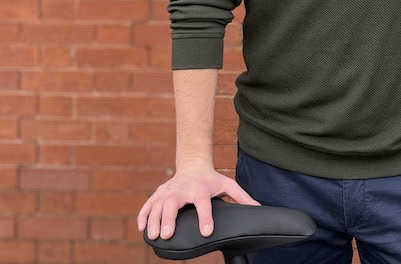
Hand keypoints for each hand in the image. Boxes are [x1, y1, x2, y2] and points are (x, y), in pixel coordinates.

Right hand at [137, 164, 257, 239]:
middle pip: (173, 203)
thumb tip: (258, 207)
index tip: (207, 232)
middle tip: (167, 235)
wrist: (194, 164)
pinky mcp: (159, 193)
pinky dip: (143, 216)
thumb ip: (241, 197)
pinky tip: (142, 229)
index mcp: (201, 189)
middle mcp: (183, 189)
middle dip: (169, 219)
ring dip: (153, 220)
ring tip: (153, 236)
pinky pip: (148, 205)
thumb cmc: (212, 179)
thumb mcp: (228, 184)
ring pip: (158, 205)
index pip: (203, 203)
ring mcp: (169, 190)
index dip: (205, 217)